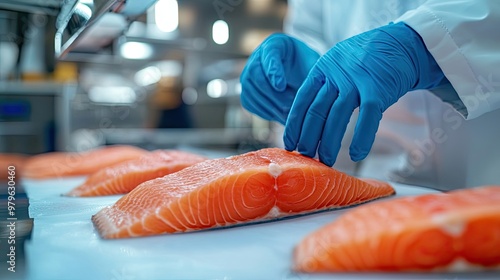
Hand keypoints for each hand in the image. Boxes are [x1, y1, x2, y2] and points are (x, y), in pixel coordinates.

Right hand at [240, 33, 319, 124]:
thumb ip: (310, 73)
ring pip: (250, 90)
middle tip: (289, 107)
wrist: (297, 76)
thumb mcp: (312, 66)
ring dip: (269, 106)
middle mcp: (257, 57)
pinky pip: (249, 103)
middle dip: (272, 94)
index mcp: (276, 44)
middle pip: (255, 74)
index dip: (273, 71)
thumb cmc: (306, 68)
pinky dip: (263, 111)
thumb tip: (309, 89)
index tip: (281, 86)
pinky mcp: (246, 91)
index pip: (269, 54)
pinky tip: (279, 116)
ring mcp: (248, 74)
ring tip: (287, 115)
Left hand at [284, 22, 445, 165]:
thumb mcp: (338, 65)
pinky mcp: (378, 89)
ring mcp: (357, 81)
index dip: (294, 125)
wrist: (400, 42)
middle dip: (308, 137)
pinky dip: (361, 138)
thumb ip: (324, 86)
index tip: (290, 144)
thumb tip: (310, 118)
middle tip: (306, 157)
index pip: (302, 101)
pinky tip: (356, 155)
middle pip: (316, 111)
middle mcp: (336, 75)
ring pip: (337, 116)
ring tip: (325, 161)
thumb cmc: (367, 61)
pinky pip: (367, 118)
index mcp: (322, 69)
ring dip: (329, 142)